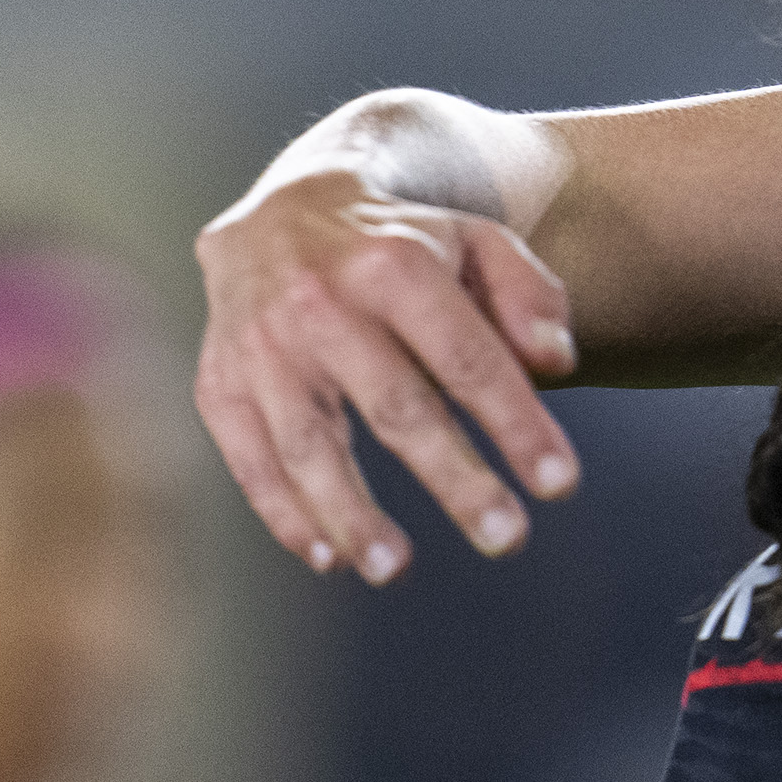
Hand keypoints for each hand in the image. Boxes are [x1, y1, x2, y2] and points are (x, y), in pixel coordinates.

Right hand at [192, 167, 577, 581]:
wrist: (280, 212)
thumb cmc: (399, 244)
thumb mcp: (473, 240)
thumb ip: (527, 294)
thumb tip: (559, 361)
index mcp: (393, 266)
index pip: (466, 357)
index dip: (516, 423)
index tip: (560, 484)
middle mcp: (320, 306)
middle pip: (395, 406)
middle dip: (455, 479)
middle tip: (506, 539)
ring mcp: (261, 348)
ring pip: (308, 445)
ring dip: (351, 514)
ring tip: (395, 569)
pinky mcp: (221, 384)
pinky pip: (250, 460)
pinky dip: (284, 513)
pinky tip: (329, 557)